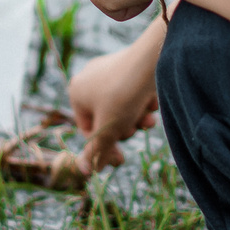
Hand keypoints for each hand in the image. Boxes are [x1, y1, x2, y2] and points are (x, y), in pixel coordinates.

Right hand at [67, 36, 159, 170]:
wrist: (152, 57)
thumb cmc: (124, 94)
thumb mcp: (109, 129)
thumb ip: (97, 152)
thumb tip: (85, 172)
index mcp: (76, 92)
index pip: (88, 131)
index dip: (104, 148)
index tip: (122, 160)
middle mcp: (88, 79)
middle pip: (107, 120)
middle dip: (125, 127)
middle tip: (138, 126)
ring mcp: (108, 70)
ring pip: (123, 107)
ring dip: (137, 116)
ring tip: (149, 115)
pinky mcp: (129, 66)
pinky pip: (132, 92)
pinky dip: (143, 100)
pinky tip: (153, 98)